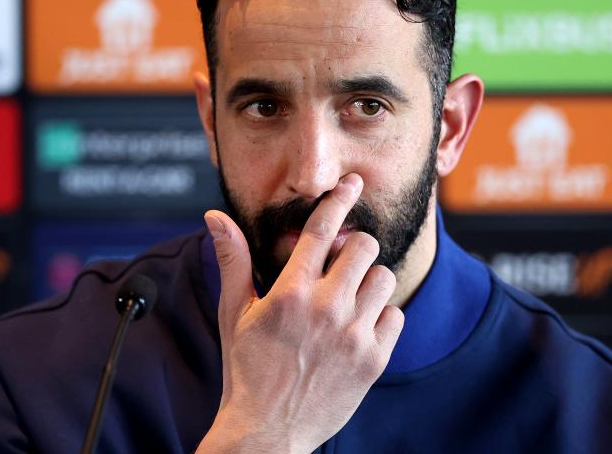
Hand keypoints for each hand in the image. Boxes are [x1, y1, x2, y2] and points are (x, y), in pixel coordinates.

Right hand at [196, 174, 404, 453]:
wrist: (268, 433)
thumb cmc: (246, 369)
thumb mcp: (234, 313)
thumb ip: (233, 260)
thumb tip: (215, 217)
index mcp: (289, 293)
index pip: (322, 229)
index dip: (339, 199)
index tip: (352, 183)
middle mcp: (326, 309)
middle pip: (364, 246)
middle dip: (354, 248)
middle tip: (341, 264)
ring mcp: (354, 335)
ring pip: (384, 278)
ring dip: (368, 281)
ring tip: (347, 299)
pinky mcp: (374, 359)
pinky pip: (395, 315)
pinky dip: (380, 317)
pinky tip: (356, 329)